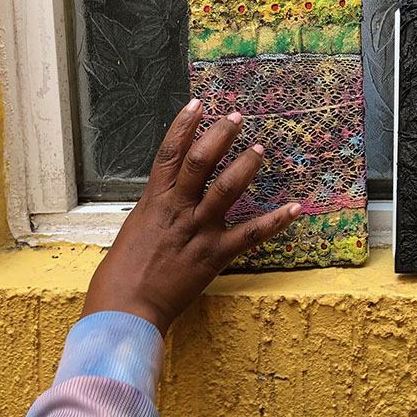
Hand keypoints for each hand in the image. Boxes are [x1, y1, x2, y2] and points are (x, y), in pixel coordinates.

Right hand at [81, 99, 301, 333]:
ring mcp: (198, 231)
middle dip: (219, 135)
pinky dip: (276, 220)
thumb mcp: (134, 231)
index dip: (183, 125)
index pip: (169, 153)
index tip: (197, 104)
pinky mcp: (215, 255)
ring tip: (260, 149)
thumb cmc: (120, 276)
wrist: (124, 312)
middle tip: (236, 118)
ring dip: (246, 165)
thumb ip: (155, 210)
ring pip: (226, 189)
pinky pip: (251, 234)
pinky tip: (296, 207)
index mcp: (154, 202)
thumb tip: (167, 196)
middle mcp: (177, 210)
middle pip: (200, 161)